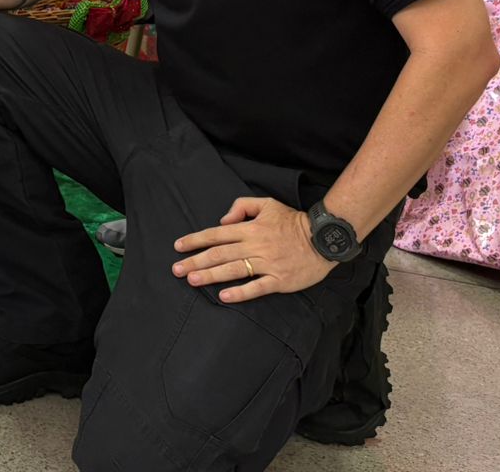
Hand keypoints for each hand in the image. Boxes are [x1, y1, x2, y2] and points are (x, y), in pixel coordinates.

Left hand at [171, 197, 332, 303]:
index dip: (196, 240)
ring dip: (210, 275)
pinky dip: (240, 292)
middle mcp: (255, 246)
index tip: (179, 247)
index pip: (216, 234)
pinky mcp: (279, 280)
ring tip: (192, 280)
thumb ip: (242, 207)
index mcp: (250, 228)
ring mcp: (267, 264)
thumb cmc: (293, 221)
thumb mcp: (267, 204)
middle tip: (176, 269)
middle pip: (219, 254)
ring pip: (233, 270)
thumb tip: (223, 220)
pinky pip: (256, 287)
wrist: (324, 238)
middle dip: (195, 261)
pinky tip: (224, 296)